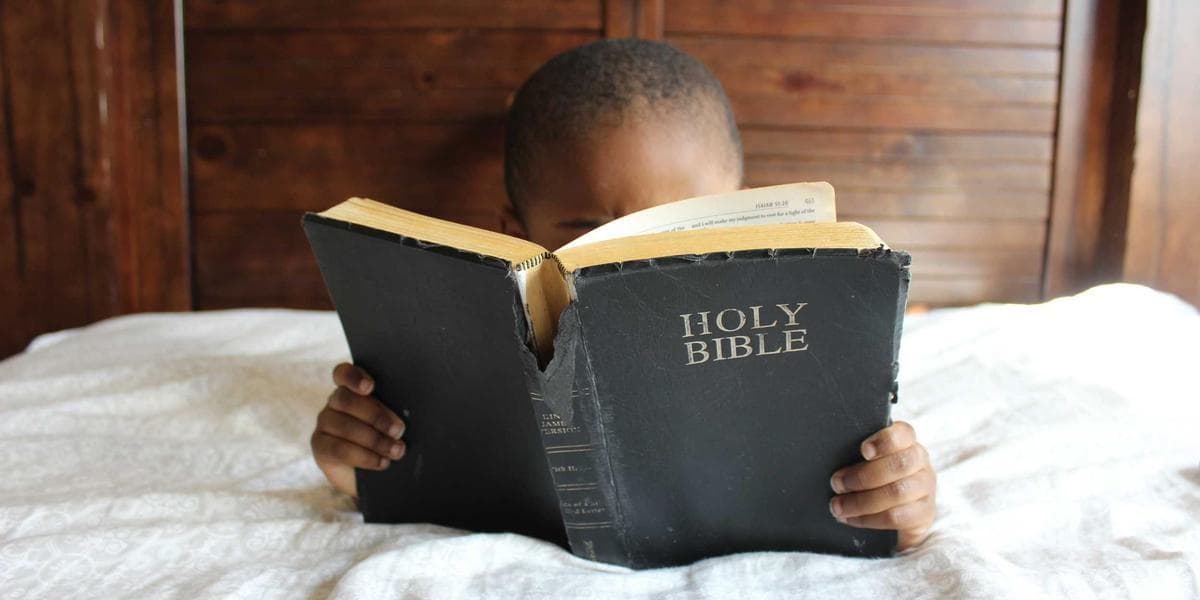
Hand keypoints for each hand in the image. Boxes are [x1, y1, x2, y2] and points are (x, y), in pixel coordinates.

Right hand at [311, 363, 406, 497]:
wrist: (375, 475)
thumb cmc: (390, 439)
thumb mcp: (394, 422)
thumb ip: (395, 411)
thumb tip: (403, 417)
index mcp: (353, 388)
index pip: (343, 374)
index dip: (354, 377)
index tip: (370, 387)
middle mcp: (335, 402)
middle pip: (346, 399)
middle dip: (375, 415)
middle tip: (399, 430)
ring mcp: (325, 423)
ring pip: (344, 426)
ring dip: (374, 440)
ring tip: (396, 450)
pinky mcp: (321, 446)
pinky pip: (339, 449)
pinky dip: (364, 457)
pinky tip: (382, 462)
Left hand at [828, 421, 935, 550]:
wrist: (894, 513)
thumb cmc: (872, 478)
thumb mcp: (866, 462)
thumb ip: (856, 455)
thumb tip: (829, 458)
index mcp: (906, 443)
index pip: (903, 433)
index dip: (885, 441)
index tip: (863, 450)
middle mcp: (920, 463)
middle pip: (900, 464)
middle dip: (863, 476)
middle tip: (836, 484)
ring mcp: (925, 489)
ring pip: (897, 493)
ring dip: (861, 501)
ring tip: (838, 506)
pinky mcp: (924, 514)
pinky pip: (897, 517)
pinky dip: (868, 519)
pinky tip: (851, 519)